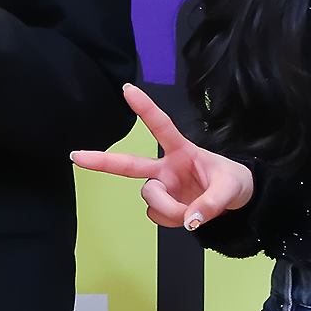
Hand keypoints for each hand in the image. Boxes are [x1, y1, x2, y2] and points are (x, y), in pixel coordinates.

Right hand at [73, 84, 254, 229]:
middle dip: (102, 160)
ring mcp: (161, 187)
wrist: (235, 200)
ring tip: (193, 213)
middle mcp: (165, 167)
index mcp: (181, 150)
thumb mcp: (230, 189)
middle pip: (129, 164)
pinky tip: (187, 218)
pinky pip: (158, 217)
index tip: (126, 89)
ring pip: (150, 199)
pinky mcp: (162, 207)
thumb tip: (189, 221)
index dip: (144, 108)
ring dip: (170, 210)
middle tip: (76, 156)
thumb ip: (211, 204)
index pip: (160, 126)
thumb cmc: (232, 182)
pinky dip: (173, 221)